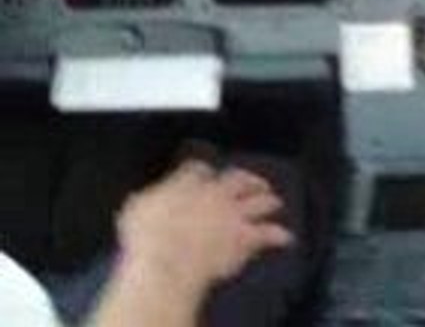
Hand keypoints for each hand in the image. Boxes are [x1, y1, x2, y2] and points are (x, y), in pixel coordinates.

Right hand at [115, 160, 293, 298]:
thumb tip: (147, 201)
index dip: (203, 172)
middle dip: (248, 179)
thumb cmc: (147, 235)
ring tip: (275, 202)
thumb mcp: (136, 209)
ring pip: (260, 202)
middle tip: (255, 182)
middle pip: (239, 178)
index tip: (205, 174)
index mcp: (188, 183)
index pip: (199, 169)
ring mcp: (235, 214)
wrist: (169, 258)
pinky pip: (268, 234)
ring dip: (269, 201)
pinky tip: (286, 238)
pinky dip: (278, 236)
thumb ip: (148, 200)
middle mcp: (217, 193)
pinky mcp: (246, 237)